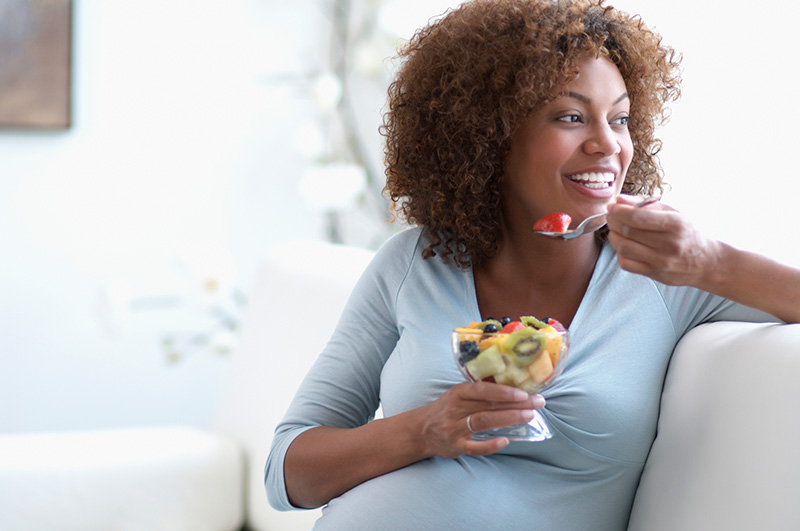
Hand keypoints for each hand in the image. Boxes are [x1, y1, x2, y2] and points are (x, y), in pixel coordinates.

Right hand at [414, 381, 542, 457]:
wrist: (421, 430)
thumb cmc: (446, 410)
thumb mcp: (458, 395)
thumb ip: (480, 393)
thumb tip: (514, 389)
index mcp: (458, 393)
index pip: (482, 390)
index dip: (503, 391)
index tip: (523, 393)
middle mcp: (455, 409)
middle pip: (487, 406)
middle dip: (515, 404)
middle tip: (537, 403)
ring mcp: (454, 429)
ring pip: (483, 422)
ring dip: (507, 419)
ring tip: (528, 416)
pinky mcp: (455, 446)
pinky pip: (474, 447)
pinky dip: (490, 445)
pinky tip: (505, 441)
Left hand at [606, 195, 720, 287]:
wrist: (706, 262)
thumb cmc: (687, 233)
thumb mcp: (674, 213)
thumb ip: (646, 204)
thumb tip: (619, 200)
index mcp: (675, 224)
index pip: (638, 217)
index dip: (619, 210)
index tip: (612, 206)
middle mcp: (669, 244)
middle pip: (628, 231)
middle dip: (613, 221)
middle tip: (611, 216)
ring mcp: (661, 261)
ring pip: (624, 247)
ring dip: (613, 236)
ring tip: (615, 229)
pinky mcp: (654, 274)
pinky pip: (626, 263)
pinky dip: (619, 252)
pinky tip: (624, 245)